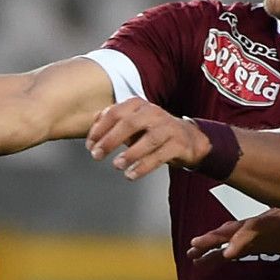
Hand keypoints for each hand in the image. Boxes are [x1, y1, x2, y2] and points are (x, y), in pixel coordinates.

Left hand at [86, 99, 208, 179]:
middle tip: (97, 155)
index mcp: (138, 105)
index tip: (90, 145)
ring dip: (130, 154)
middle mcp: (153, 113)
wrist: (189, 138)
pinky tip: (132, 174)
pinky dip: (144, 166)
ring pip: (147, 140)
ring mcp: (167, 128)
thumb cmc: (155, 130)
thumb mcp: (133, 122)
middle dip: (110, 140)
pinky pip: (160, 156)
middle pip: (129, 124)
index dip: (99, 129)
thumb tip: (92, 122)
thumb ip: (113, 120)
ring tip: (117, 165)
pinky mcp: (178, 144)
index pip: (115, 113)